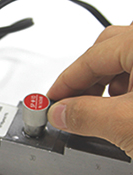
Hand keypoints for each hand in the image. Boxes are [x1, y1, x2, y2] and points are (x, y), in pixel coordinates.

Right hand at [46, 24, 132, 156]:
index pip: (91, 58)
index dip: (65, 83)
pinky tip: (131, 111)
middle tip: (73, 106)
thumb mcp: (127, 124)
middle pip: (109, 50)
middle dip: (87, 79)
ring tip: (106, 113)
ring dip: (112, 84)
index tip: (50, 102)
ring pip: (130, 58)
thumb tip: (60, 112)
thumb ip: (85, 116)